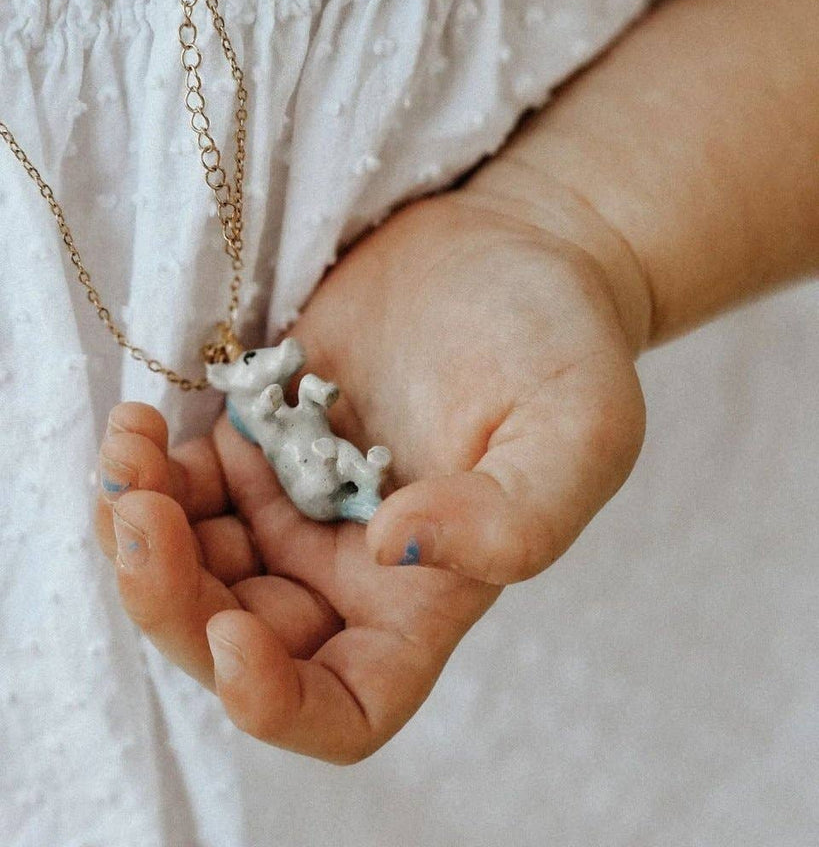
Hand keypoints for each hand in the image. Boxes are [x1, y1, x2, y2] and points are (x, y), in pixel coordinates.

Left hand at [95, 153, 647, 760]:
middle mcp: (351, 568)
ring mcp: (298, 504)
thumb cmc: (563, 343)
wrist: (513, 250)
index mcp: (427, 597)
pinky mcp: (263, 440)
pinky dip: (149, 470)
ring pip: (193, 567)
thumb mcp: (579, 428)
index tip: (232, 637)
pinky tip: (141, 421)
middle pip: (238, 637)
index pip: (346, 706)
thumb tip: (389, 551)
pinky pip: (183, 488)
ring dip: (140, 530)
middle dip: (172, 600)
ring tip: (128, 448)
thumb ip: (513, 516)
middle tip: (139, 516)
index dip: (277, 704)